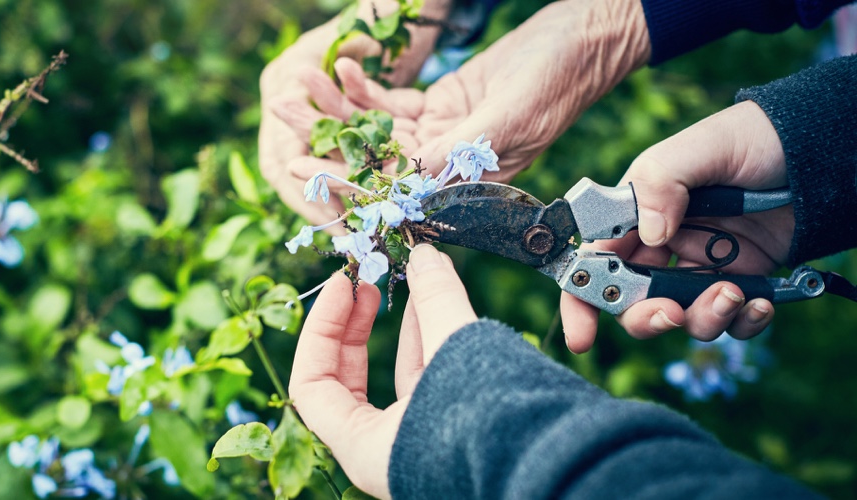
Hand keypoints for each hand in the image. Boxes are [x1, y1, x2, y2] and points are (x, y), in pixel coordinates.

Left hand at [273, 0, 650, 195]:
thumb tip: (412, 178)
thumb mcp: (511, 115)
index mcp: (468, 186)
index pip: (399, 195)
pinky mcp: (440, 108)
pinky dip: (363, 88)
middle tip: (279, 114)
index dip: (347, 182)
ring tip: (293, 86)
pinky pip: (392, 104)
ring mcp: (441, 139)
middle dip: (325, 141)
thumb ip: (464, 148)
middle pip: (375, 163)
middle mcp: (449, 170)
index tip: (301, 166)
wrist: (583, 39)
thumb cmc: (560, 78)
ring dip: (334, 111)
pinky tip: (339, 69)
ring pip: (376, 132)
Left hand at [289, 245, 476, 498]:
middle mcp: (385, 449)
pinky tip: (440, 300)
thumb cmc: (496, 425)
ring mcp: (420, 441)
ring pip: (397, 376)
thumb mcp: (457, 352)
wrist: (564, 469)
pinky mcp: (455, 430)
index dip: (320, 326)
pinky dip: (432, 339)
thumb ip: (437, 301)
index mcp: (363, 446)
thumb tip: (424, 254)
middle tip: (367, 281)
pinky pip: (431, 380)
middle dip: (355, 325)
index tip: (343, 284)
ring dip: (404, 323)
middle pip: (346, 379)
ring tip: (415, 275)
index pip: (311, 382)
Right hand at [561, 101, 793, 352]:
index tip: (583, 336)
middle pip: (634, 302)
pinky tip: (761, 303)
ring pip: (684, 317)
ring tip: (732, 293)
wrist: (816, 151)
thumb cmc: (751, 139)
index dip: (582, 299)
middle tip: (670, 315)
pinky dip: (744, 323)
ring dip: (703, 318)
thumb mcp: (700, 148)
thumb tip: (650, 237)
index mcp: (638, 214)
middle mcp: (663, 245)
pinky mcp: (742, 280)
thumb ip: (662, 184)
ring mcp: (703, 266)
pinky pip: (733, 321)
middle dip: (647, 318)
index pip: (596, 260)